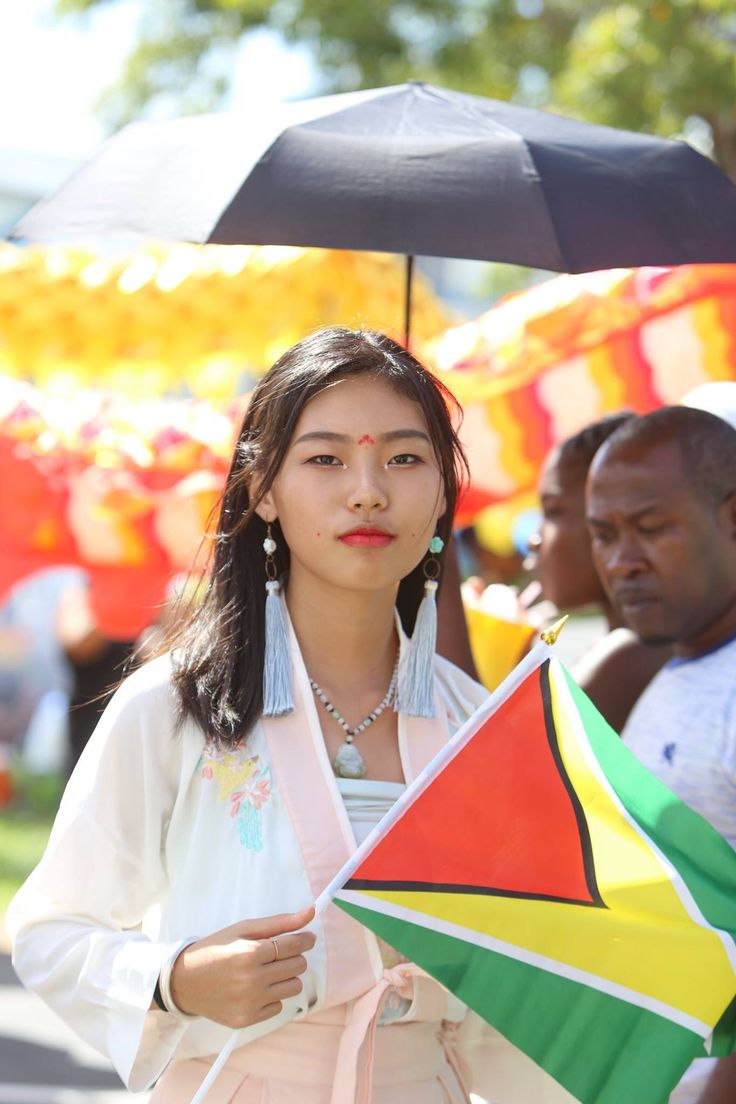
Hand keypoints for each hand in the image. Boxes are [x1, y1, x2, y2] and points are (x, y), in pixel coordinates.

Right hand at [169, 906, 315, 1027]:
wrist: (185, 982)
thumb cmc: (216, 950)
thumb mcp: (243, 929)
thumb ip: (279, 922)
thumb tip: (310, 913)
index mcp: (249, 953)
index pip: (294, 945)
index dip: (305, 939)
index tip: (307, 938)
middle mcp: (252, 980)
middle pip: (298, 966)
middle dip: (293, 957)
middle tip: (276, 954)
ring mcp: (250, 1003)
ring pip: (294, 987)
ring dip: (286, 977)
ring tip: (267, 971)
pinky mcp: (248, 1019)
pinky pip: (279, 1006)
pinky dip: (272, 996)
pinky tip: (255, 988)